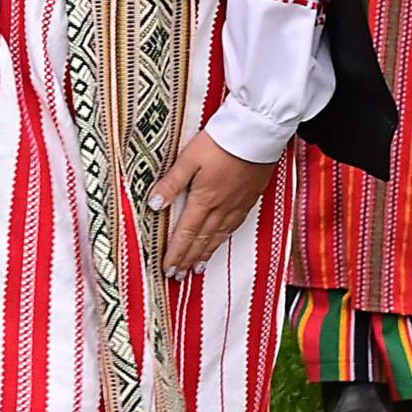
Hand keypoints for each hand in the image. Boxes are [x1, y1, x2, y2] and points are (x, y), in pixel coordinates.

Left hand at [148, 131, 273, 274]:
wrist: (257, 135)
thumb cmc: (220, 143)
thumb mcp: (189, 158)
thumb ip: (172, 182)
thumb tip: (154, 204)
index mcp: (204, 199)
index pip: (186, 233)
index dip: (176, 253)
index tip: (168, 269)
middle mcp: (221, 208)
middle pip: (202, 240)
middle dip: (188, 259)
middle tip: (178, 276)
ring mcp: (237, 205)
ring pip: (218, 236)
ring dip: (205, 253)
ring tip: (196, 268)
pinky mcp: (249, 199)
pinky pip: (234, 227)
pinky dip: (224, 240)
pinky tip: (221, 242)